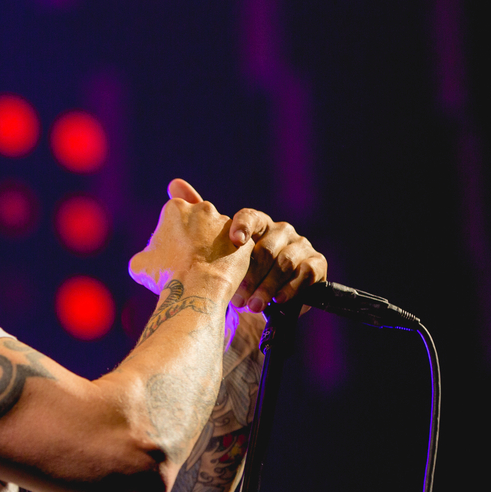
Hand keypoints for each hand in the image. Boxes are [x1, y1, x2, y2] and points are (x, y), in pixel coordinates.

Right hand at [128, 192, 251, 298]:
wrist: (196, 291)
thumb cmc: (165, 276)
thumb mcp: (139, 264)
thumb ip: (146, 253)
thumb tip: (147, 259)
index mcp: (176, 208)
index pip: (174, 217)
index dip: (171, 236)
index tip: (171, 252)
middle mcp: (203, 209)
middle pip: (198, 221)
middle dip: (194, 237)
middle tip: (187, 261)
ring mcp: (225, 224)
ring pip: (218, 234)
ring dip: (213, 247)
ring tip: (204, 270)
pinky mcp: (243, 241)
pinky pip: (234, 250)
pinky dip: (228, 260)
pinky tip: (218, 274)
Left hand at [167, 179, 327, 312]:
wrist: (250, 307)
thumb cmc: (226, 276)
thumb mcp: (206, 248)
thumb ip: (194, 217)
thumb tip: (174, 183)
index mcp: (256, 223)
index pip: (250, 216)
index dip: (243, 227)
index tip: (234, 241)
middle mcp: (280, 230)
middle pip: (267, 246)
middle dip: (249, 274)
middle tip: (235, 297)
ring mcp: (300, 246)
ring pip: (285, 262)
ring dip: (266, 286)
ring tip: (250, 306)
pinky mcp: (316, 266)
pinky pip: (307, 273)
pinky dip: (292, 288)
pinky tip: (277, 301)